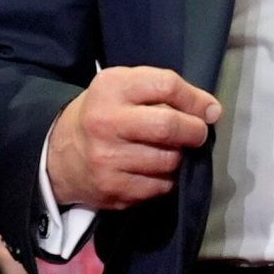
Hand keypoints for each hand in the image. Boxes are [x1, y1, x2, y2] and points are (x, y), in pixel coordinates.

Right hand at [43, 67, 222, 212]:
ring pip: (169, 160)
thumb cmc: (105, 113)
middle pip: (168, 126)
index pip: (166, 85)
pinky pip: (160, 187)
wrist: (62, 153)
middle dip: (194, 131)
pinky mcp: (112, 188)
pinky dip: (166, 179)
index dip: (195, 99)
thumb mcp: (124, 87)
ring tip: (169, 151)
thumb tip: (212, 111)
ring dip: (179, 158)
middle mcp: (105, 122)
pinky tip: (154, 169)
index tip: (209, 110)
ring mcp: (107, 158)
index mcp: (111, 88)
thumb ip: (164, 91)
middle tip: (197, 134)